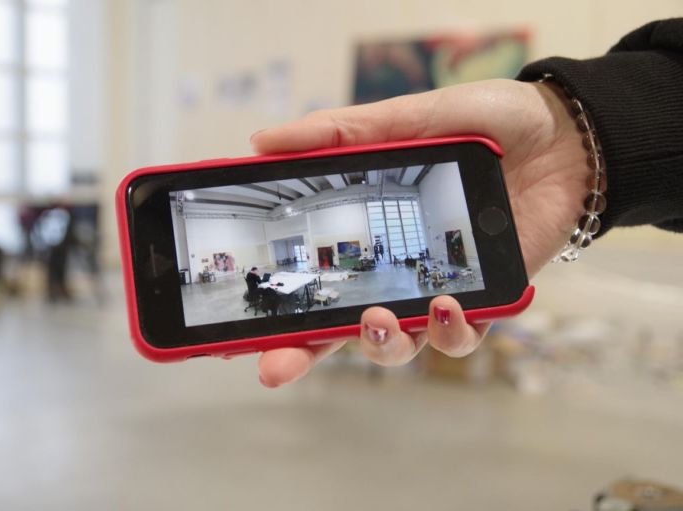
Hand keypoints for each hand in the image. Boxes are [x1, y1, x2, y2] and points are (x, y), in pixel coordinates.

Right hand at [252, 79, 585, 387]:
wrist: (566, 137)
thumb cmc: (485, 126)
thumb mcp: (406, 120)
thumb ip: (340, 133)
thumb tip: (262, 142)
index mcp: (369, 230)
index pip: (313, 277)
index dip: (278, 307)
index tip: (239, 332)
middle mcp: (397, 268)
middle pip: (341, 326)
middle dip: (304, 353)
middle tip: (273, 366)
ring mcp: (439, 288)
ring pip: (401, 344)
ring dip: (382, 343)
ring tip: (380, 318)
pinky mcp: (485, 299)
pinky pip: (462, 337)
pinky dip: (451, 332)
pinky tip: (449, 305)